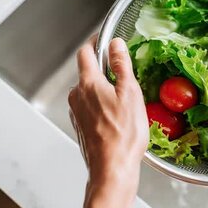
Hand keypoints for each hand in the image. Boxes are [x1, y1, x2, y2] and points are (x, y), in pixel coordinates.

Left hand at [68, 36, 147, 207]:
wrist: (112, 169)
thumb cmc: (123, 135)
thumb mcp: (130, 92)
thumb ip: (122, 65)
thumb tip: (116, 44)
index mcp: (88, 84)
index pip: (85, 52)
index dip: (96, 42)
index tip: (105, 39)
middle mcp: (77, 96)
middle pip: (87, 72)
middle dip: (104, 68)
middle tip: (123, 72)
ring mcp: (77, 112)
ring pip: (89, 91)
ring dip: (104, 89)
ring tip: (124, 99)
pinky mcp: (81, 126)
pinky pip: (90, 107)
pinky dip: (102, 105)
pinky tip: (117, 116)